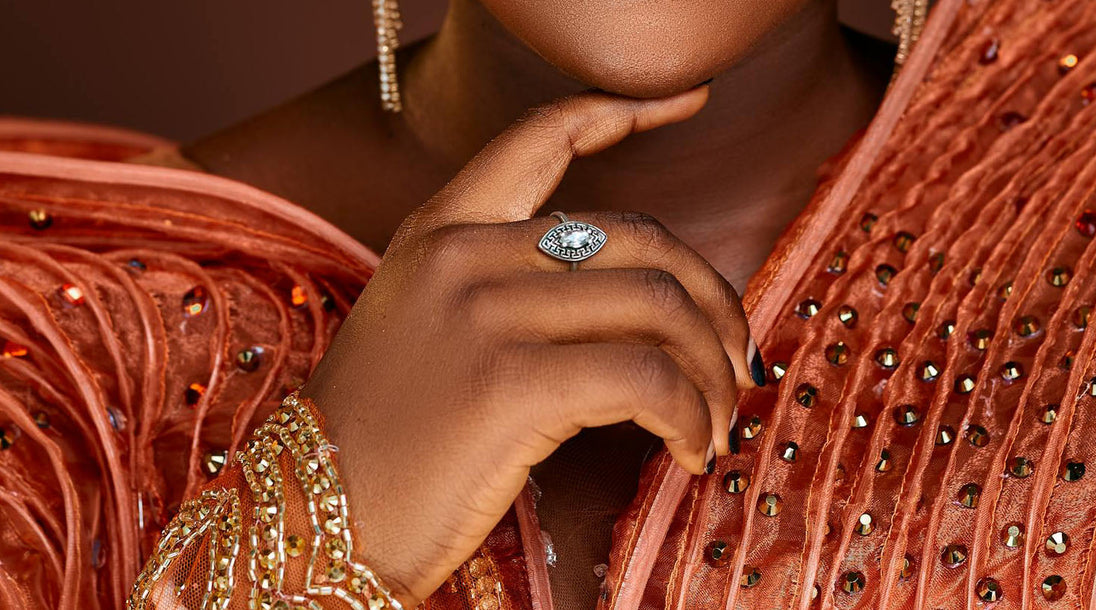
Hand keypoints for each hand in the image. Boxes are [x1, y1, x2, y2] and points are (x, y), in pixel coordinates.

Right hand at [303, 87, 758, 604]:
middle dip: (714, 300)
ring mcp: (483, 311)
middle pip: (641, 239)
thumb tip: (637, 303)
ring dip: (712, 371)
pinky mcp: (509, 381)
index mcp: (438, 233)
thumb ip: (506, 289)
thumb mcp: (424, 333)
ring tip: (714, 422)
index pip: (540, 138)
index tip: (689, 100)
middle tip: (734, 362)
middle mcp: (462, 253)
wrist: (301, 525)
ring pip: (659, 305)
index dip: (623, 110)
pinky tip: (690, 452)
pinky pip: (647, 378)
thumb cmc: (380, 445)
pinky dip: (690, 416)